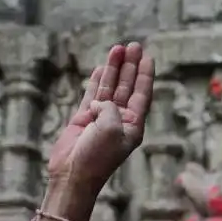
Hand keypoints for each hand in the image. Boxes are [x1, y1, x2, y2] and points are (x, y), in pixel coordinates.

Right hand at [46, 43, 153, 194]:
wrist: (73, 175)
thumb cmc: (97, 156)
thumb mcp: (111, 128)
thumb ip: (110, 108)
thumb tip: (99, 102)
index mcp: (133, 126)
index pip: (142, 94)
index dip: (145, 75)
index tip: (148, 57)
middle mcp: (120, 121)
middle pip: (127, 87)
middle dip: (130, 66)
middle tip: (133, 45)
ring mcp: (101, 119)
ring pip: (109, 88)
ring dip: (113, 68)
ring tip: (117, 48)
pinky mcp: (83, 119)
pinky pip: (92, 95)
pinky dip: (95, 82)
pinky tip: (100, 68)